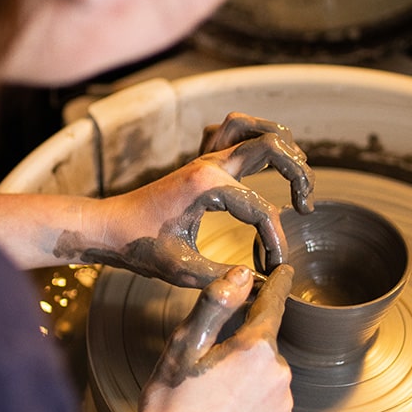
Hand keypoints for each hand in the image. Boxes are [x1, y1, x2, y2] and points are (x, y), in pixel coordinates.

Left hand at [53, 111, 313, 287]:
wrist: (107, 228)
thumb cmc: (138, 247)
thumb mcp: (179, 270)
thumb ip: (221, 279)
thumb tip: (257, 285)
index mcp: (207, 186)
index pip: (262, 209)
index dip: (276, 240)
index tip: (273, 267)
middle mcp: (209, 163)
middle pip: (272, 145)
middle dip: (299, 173)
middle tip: (304, 206)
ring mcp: (202, 157)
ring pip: (249, 126)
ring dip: (280, 142)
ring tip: (296, 171)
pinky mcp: (196, 161)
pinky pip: (226, 131)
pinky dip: (249, 135)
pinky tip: (260, 161)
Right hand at [133, 263, 294, 411]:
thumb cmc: (170, 405)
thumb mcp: (184, 344)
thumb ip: (217, 303)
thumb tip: (243, 274)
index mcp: (254, 347)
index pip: (270, 304)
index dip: (275, 285)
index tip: (284, 272)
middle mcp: (279, 374)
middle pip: (262, 345)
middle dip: (241, 348)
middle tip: (204, 370)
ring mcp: (284, 406)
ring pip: (267, 376)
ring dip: (247, 378)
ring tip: (210, 400)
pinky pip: (271, 404)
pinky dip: (254, 404)